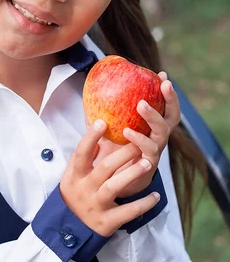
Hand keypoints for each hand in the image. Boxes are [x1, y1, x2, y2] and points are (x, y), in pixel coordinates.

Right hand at [59, 119, 160, 236]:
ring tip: (148, 163)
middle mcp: (85, 189)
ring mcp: (97, 205)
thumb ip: (82, 156)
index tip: (102, 122)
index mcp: (76, 176)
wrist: (70, 230)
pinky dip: (143, 204)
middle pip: (104, 168)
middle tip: (138, 142)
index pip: (81, 153)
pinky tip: (156, 196)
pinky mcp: (108, 222)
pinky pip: (128, 211)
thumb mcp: (72, 176)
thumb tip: (93, 130)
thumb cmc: (75, 194)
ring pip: (114, 187)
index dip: (91, 137)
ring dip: (131, 174)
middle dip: (122, 154)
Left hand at [86, 71, 180, 197]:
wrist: (111, 186)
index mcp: (150, 128)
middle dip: (170, 100)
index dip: (166, 92)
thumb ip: (102, 113)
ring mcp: (154, 153)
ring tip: (141, 105)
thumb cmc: (111, 154)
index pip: (164, 107)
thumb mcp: (107, 130)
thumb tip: (90, 90)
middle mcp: (156, 139)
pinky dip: (139, 140)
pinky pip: (148, 153)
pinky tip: (127, 132)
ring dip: (153, 118)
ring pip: (161, 135)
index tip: (164, 75)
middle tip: (163, 85)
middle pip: (171, 118)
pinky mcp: (147, 168)